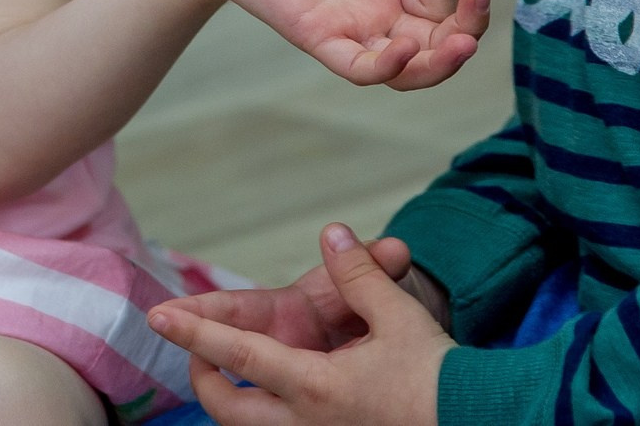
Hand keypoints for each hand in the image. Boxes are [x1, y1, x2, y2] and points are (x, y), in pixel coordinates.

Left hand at [151, 224, 451, 425]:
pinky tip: (277, 391)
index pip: (237, 356)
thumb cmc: (441, 378)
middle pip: (229, 410)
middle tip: (198, 354)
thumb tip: (332, 232)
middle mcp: (307, 424)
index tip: (157, 317)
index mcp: (315, 387)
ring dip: (236, 401)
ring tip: (229, 371)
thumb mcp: (400, 316)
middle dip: (205, 380)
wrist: (482, 422)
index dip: (193, 333)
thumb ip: (359, 273)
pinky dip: (272, 413)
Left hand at [188, 0, 491, 89]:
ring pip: (409, 69)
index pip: (442, 4)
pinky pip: (361, 68)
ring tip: (464, 42)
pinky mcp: (320, 39)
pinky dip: (387, 66)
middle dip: (468, 29)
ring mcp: (352, 32)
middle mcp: (379, 18)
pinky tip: (405, 49)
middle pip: (438, 46)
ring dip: (442, 62)